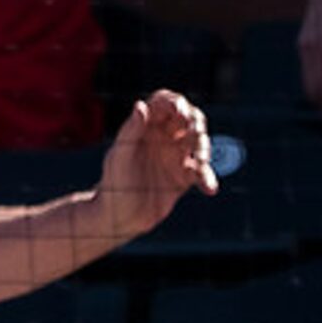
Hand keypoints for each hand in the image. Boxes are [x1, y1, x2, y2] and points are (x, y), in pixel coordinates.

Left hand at [97, 90, 217, 239]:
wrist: (116, 219)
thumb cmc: (112, 185)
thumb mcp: (119, 157)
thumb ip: (130, 131)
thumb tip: (141, 105)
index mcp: (145, 128)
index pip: (165, 103)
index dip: (174, 102)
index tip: (178, 111)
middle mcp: (163, 138)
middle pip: (189, 117)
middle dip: (194, 121)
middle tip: (192, 131)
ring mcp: (176, 156)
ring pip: (199, 141)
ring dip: (203, 148)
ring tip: (198, 161)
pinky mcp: (184, 176)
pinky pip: (202, 172)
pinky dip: (207, 178)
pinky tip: (209, 189)